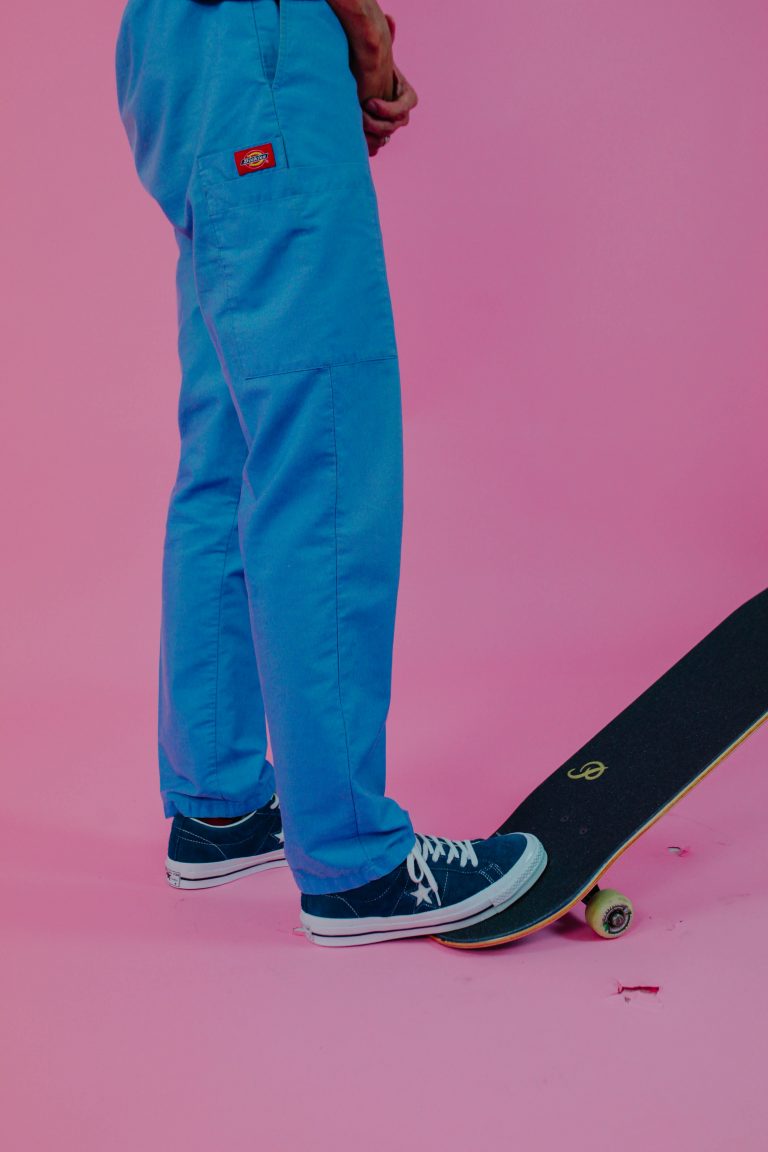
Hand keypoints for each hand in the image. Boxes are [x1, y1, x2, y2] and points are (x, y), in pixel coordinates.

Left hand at [347, 13, 417, 156]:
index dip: (390, 107)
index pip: (407, 105)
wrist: (353, 81)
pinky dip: (369, 145)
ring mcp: (389, 125)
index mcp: (405, 94)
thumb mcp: (378, 52)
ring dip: (373, 134)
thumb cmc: (367, 62)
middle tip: (362, 115)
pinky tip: (358, 140)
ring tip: (357, 127)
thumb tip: (390, 18)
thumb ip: (387, 36)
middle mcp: (400, 111)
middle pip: (398, 124)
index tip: (371, 102)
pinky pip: (377, 145)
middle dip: (380, 122)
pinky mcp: (377, 135)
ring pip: (387, 136)